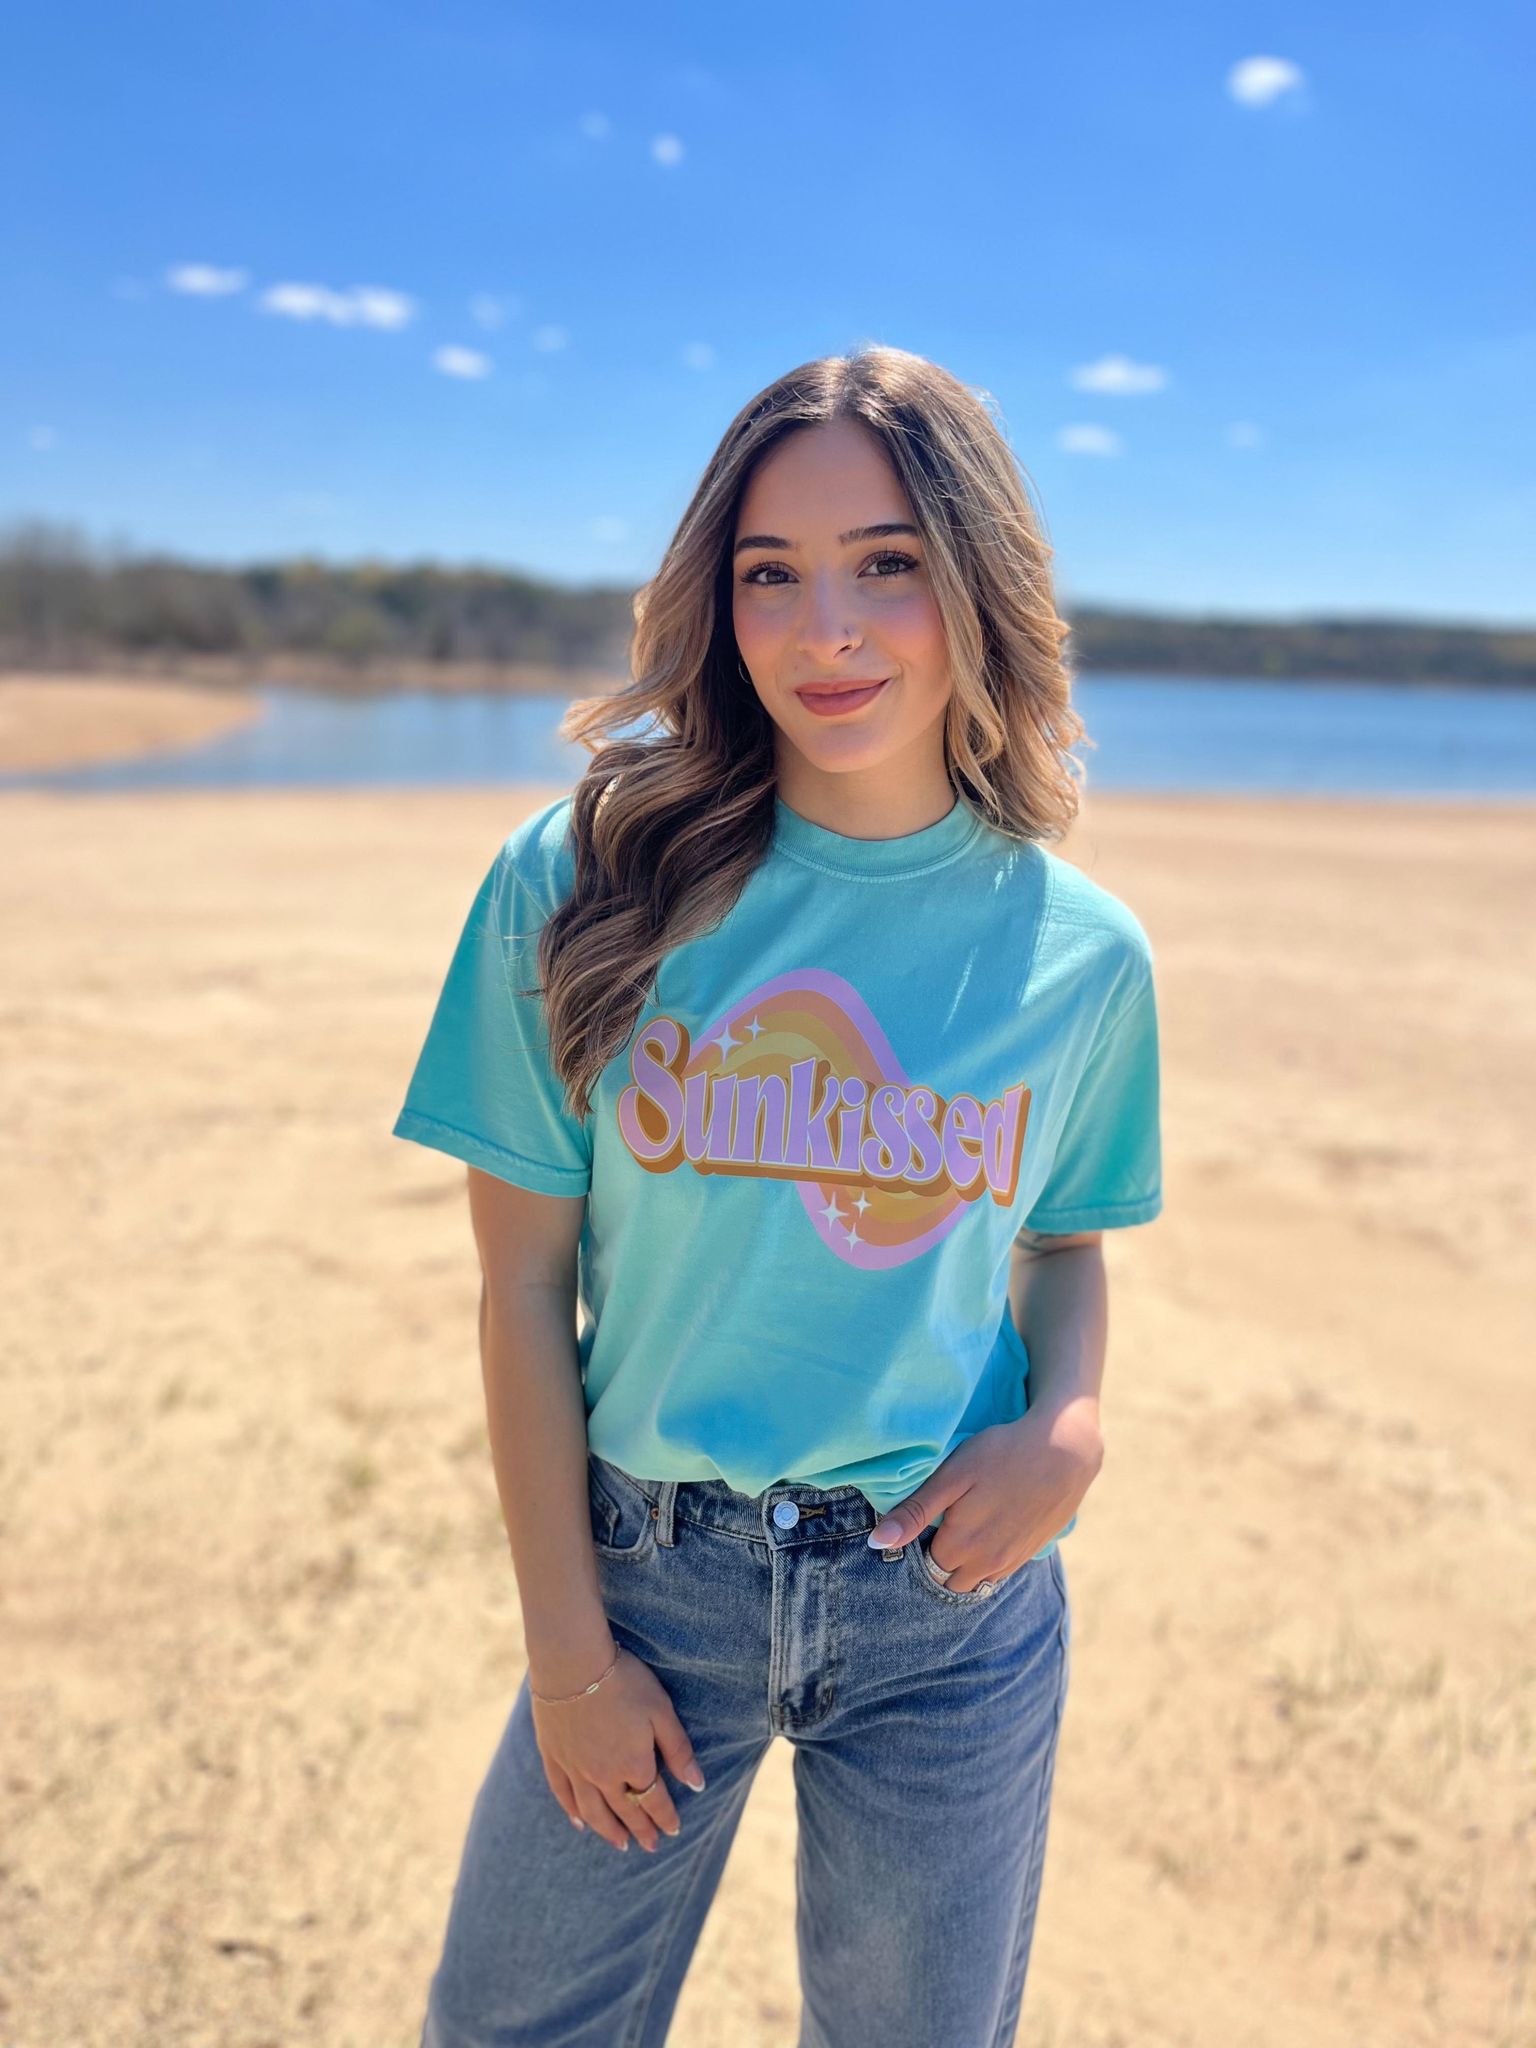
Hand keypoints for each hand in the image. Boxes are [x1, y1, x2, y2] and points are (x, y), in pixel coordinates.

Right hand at [531, 1644, 706, 1852]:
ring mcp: (574, 1768)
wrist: (571, 1662)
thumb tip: (697, 1785)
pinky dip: (572, 1812)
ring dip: (608, 1831)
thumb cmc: (623, 1681)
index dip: (665, 1816)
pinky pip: (563, 1794)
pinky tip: (579, 1823)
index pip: (653, 1800)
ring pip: (593, 1811)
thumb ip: (678, 1750)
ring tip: (621, 1845)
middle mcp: (603, 1775)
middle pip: (625, 1810)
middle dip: (641, 1829)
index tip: (674, 1830)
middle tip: (652, 1846)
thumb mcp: (661, 1710)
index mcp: (633, 1764)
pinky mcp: (553, 1756)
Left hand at [867, 1399, 1104, 1591]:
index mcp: (960, 1546)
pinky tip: (985, 1532)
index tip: (918, 1522)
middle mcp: (985, 1565)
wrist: (1066, 1450)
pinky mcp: (1029, 1553)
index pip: (923, 1567)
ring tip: (958, 1529)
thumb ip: (916, 1512)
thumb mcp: (953, 1475)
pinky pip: (997, 1574)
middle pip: (947, 1580)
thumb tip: (878, 1543)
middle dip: (936, 1563)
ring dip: (960, 1566)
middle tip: (935, 1526)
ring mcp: (1010, 1562)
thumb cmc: (1003, 1454)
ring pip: (973, 1581)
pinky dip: (984, 1563)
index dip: (915, 1547)